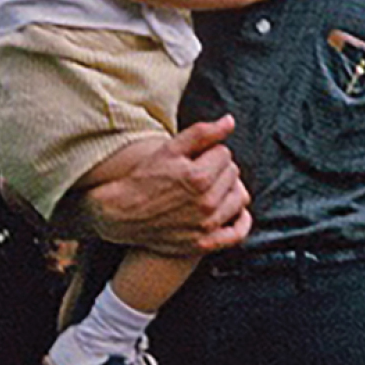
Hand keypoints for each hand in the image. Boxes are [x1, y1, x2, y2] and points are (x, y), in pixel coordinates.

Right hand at [81, 116, 250, 254]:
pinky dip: (240, 220)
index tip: (196, 157)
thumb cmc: (145, 178)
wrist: (123, 213)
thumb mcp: (169, 149)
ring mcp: (206, 226)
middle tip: (200, 171)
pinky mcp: (204, 243)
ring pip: (239, 198)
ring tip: (211, 188)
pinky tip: (233, 211)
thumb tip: (230, 121)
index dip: (210, 152)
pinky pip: (238, 233)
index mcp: (199, 177)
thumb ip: (202, 133)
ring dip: (229, 190)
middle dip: (220, 169)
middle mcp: (206, 203)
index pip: (225, 154)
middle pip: (233, 175)